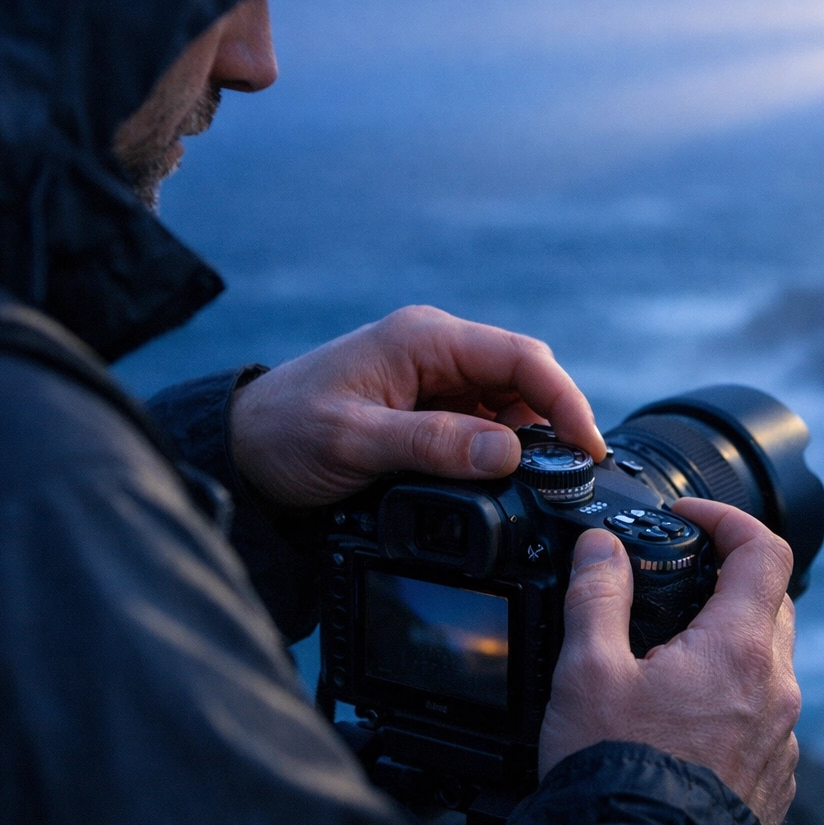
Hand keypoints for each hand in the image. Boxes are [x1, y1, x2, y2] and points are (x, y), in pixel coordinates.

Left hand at [229, 305, 605, 505]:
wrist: (238, 449)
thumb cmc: (283, 433)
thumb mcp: (355, 442)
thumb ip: (433, 445)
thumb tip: (508, 454)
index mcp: (423, 338)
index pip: (522, 355)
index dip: (564, 399)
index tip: (585, 448)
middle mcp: (435, 348)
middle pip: (524, 377)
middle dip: (552, 423)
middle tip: (566, 477)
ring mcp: (433, 376)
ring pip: (508, 402)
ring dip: (525, 440)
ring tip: (529, 486)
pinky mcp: (427, 405)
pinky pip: (483, 421)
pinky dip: (498, 450)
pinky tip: (497, 480)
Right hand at [538, 497, 799, 824]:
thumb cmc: (616, 773)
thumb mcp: (587, 670)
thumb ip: (597, 595)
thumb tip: (601, 547)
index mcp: (737, 650)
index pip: (764, 550)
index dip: (727, 518)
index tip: (688, 518)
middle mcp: (775, 690)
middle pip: (772, 602)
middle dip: (728, 579)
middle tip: (677, 583)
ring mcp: (782, 737)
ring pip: (770, 662)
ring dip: (730, 643)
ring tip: (670, 657)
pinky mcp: (775, 777)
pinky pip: (766, 715)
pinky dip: (734, 696)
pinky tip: (684, 717)